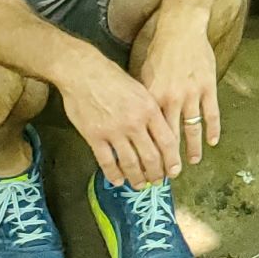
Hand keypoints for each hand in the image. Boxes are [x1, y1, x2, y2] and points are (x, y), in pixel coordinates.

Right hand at [57, 53, 177, 188]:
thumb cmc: (113, 78)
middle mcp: (135, 123)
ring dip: (137, 177)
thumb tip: (160, 132)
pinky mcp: (94, 136)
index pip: (167, 141)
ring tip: (140, 185)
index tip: (174, 171)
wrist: (83, 72)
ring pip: (130, 162)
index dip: (172, 160)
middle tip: (158, 182)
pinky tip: (118, 181)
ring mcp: (114, 131)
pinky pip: (106, 161)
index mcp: (150, 109)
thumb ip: (151, 111)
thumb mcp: (141, 89)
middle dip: (156, 173)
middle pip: (151, 156)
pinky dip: (114, 174)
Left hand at [137, 8, 221, 168]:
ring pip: (193, 128)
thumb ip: (144, 100)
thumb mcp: (144, 76)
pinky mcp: (208, 87)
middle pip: (171, 136)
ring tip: (192, 162)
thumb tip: (137, 122)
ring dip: (193, 148)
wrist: (181, 30)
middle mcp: (172, 99)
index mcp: (153, 97)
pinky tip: (212, 142)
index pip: (150, 133)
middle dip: (171, 158)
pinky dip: (212, 129)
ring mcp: (193, 94)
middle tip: (170, 174)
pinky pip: (211, 113)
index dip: (151, 152)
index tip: (149, 166)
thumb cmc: (159, 52)